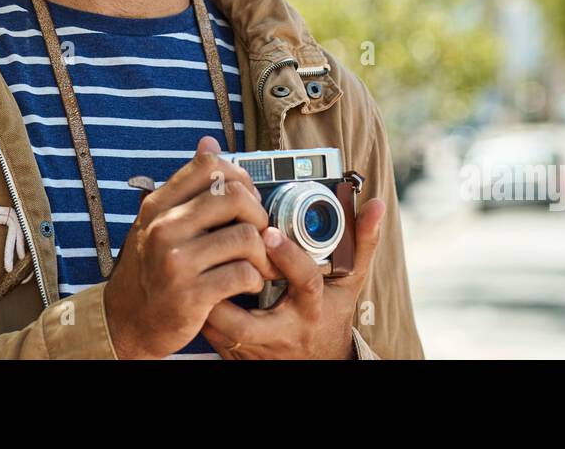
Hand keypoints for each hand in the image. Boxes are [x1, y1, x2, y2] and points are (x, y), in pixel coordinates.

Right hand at [103, 136, 282, 359]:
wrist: (127, 322)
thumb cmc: (150, 268)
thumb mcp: (159, 221)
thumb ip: (186, 185)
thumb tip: (210, 141)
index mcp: (158, 205)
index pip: (208, 164)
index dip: (239, 177)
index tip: (245, 199)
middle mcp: (163, 228)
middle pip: (234, 196)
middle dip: (258, 214)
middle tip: (257, 233)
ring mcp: (175, 262)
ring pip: (246, 238)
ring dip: (262, 253)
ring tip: (258, 264)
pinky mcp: (191, 295)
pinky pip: (243, 274)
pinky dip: (255, 279)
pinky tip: (248, 284)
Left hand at [199, 197, 385, 358]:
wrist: (318, 361)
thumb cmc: (330, 313)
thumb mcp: (350, 281)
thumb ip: (361, 242)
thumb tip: (377, 204)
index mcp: (313, 308)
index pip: (305, 282)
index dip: (288, 257)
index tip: (269, 230)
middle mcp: (285, 332)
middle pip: (249, 322)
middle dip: (225, 290)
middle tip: (210, 253)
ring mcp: (258, 348)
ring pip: (222, 332)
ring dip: (203, 301)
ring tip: (191, 264)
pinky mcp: (237, 355)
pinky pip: (212, 336)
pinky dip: (198, 312)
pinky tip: (186, 285)